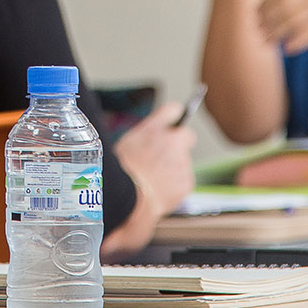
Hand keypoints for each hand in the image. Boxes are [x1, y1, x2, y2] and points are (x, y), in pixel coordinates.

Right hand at [112, 103, 197, 219]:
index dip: (172, 119)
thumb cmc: (120, 172)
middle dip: (179, 144)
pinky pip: (183, 181)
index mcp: (155, 128)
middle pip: (186, 136)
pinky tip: (158, 191)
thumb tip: (152, 136)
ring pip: (183, 162)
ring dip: (173, 168)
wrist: (129, 197)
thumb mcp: (127, 144)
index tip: (170, 125)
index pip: (173, 110)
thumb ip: (146, 136)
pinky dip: (174, 186)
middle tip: (164, 157)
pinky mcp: (187, 182)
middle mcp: (173, 141)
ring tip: (153, 180)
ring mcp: (183, 162)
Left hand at [258, 0, 307, 53]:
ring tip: (267, 42)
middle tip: (258, 30)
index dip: (265, 2)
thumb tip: (267, 2)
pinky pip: (304, 35)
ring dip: (275, 33)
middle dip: (266, 19)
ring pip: (289, 21)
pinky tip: (287, 49)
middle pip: (281, 5)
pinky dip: (293, 43)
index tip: (257, 14)